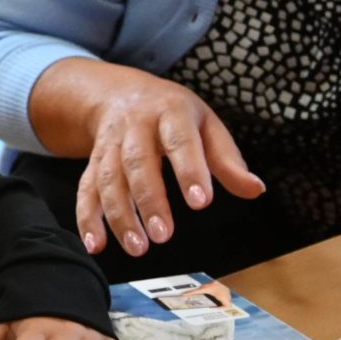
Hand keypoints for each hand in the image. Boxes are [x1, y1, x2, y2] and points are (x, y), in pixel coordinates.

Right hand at [70, 65, 263, 256]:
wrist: (119, 92)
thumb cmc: (173, 114)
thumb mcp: (207, 125)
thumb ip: (228, 160)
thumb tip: (255, 189)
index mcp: (170, 112)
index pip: (180, 141)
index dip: (189, 170)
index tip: (200, 203)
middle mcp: (135, 126)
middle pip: (138, 162)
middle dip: (149, 200)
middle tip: (164, 235)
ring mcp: (110, 144)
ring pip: (108, 179)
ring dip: (119, 215)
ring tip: (137, 247)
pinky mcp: (93, 162)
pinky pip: (86, 189)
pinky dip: (87, 218)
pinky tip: (95, 245)